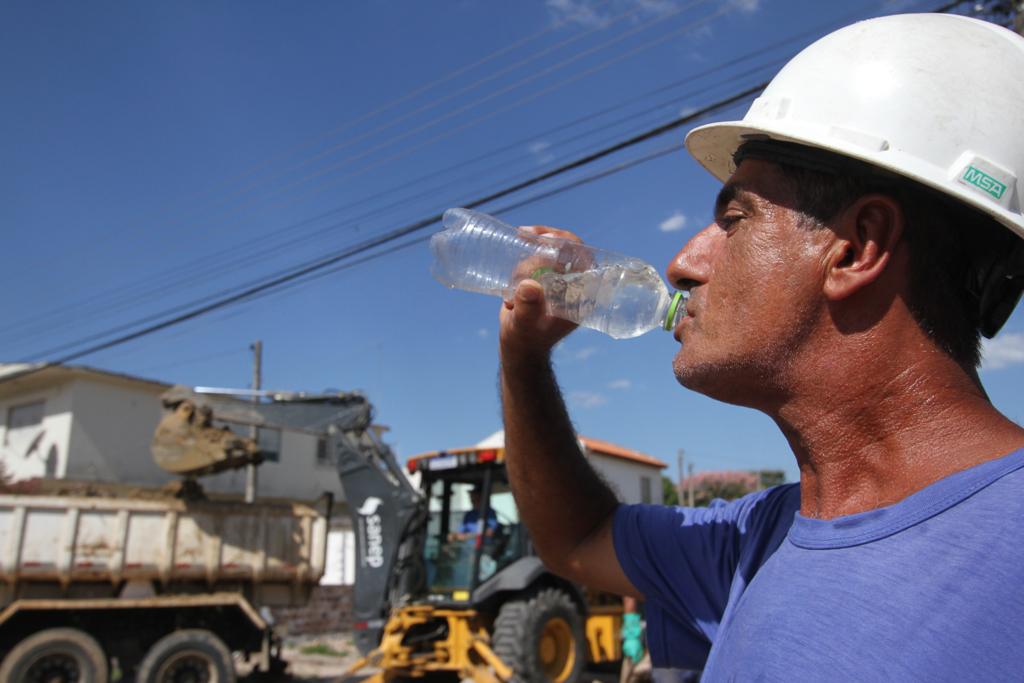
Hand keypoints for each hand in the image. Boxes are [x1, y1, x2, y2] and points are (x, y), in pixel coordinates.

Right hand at [499, 226, 583, 360]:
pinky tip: (510, 278)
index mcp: (579, 296)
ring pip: (548, 252)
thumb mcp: (525, 325)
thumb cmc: (524, 340)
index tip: (545, 238)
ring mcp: (558, 280)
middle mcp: (573, 285)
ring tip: (513, 286)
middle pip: (566, 249)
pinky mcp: (544, 278)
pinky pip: (537, 256)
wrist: (517, 345)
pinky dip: (523, 259)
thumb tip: (529, 286)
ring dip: (527, 260)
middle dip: (542, 246)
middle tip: (523, 247)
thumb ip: (528, 309)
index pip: (584, 259)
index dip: (568, 243)